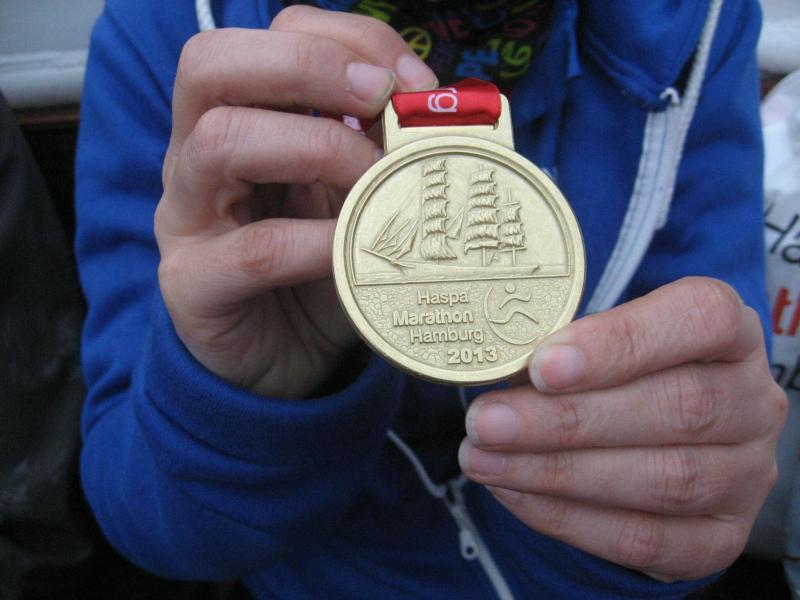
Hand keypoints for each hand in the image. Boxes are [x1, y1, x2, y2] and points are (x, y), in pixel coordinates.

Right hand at [155, 7, 436, 397]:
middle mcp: (197, 157)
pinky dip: (317, 241)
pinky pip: (252, 250)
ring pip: (219, 141)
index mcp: (241, 119)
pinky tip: (355, 248)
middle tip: (378, 101)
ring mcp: (187, 220)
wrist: (279, 359)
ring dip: (316, 148)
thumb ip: (376, 148)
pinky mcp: (193, 286)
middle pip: (212, 64)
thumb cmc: (318, 270)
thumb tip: (438, 109)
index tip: (410, 82)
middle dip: (310, 67)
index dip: (346, 39)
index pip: (270, 36)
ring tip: (371, 180)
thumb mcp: (352, 195)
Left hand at [458, 277, 785, 580]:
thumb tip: (493, 363)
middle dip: (568, 419)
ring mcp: (744, 475)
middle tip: (487, 422)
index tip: (543, 364)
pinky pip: (647, 539)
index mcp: (728, 332)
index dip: (621, 342)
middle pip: (679, 407)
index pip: (699, 319)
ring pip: (665, 479)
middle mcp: (752, 403)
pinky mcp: (720, 537)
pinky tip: (513, 493)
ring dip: (558, 472)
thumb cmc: (617, 375)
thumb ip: (562, 346)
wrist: (655, 442)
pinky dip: (570, 518)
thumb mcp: (600, 342)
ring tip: (484, 459)